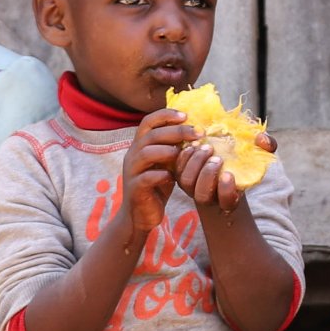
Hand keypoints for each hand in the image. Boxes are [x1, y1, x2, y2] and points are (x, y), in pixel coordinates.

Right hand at [121, 110, 190, 232]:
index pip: (148, 122)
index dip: (166, 115)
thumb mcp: (166, 163)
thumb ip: (174, 148)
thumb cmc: (157, 186)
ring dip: (167, 151)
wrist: (140, 215)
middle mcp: (133, 155)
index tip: (186, 116)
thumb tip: (197, 131)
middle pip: (151, 135)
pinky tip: (173, 177)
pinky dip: (161, 175)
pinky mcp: (135, 189)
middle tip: (197, 133)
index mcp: (140, 146)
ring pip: (145, 153)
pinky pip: (146, 178)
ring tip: (183, 155)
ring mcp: (132, 172)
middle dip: (176, 131)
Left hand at [177, 129, 277, 215]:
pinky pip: (177, 168)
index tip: (229, 174)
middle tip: (217, 157)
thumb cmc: (242, 160)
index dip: (226, 191)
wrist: (221, 162)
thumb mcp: (259, 153)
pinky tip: (193, 144)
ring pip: (186, 182)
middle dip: (207, 175)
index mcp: (229, 198)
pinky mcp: (181, 174)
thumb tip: (262, 139)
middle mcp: (209, 197)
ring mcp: (192, 188)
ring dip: (194, 164)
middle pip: (202, 194)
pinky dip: (183, 156)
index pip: (227, 202)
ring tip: (205, 147)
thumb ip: (267, 145)